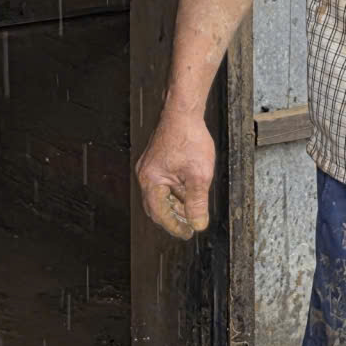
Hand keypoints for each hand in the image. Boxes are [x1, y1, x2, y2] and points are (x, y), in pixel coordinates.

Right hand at [135, 110, 217, 238]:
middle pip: (157, 207)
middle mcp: (146, 175)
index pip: (160, 214)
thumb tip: (198, 223)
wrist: (183, 112)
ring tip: (194, 207)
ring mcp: (149, 167)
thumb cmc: (189, 138)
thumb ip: (197, 203)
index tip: (188, 233)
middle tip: (190, 225)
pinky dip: (175, 191)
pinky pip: (163, 183)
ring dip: (176, 204)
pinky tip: (189, 190)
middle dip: (174, 217)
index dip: (175, 226)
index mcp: (151, 181)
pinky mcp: (155, 161)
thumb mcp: (199, 176)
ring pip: (161, 195)